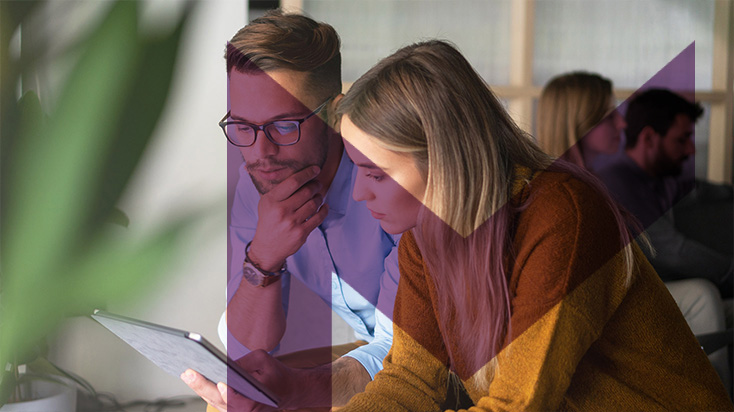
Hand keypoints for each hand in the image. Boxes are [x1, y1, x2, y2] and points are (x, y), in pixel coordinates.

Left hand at [181, 350, 312, 410]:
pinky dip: (205, 390)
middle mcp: (243, 410)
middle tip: (189, 373)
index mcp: (254, 401)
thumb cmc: (276, 375)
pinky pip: (215, 400)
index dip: (227, 394)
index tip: (219, 383)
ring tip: (187, 374)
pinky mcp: (231, 408)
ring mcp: (236, 411)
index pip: (236, 400)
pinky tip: (194, 379)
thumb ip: (243, 362)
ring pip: (214, 401)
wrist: (287, 390)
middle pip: (219, 400)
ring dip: (199, 388)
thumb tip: (222, 363)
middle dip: (202, 386)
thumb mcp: (263, 360)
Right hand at [249, 166, 328, 270]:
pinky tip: (324, 206)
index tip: (316, 169)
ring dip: (319, 197)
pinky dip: (324, 210)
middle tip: (318, 184)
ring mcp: (292, 223)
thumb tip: (301, 175)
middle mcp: (281, 211)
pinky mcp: (301, 233)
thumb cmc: (268, 221)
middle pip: (306, 192)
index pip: (293, 182)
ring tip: (318, 195)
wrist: (267, 247)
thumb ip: (280, 190)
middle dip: (315, 185)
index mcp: (271, 200)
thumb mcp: (266, 202)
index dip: (307, 174)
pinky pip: (319, 217)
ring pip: (314, 203)